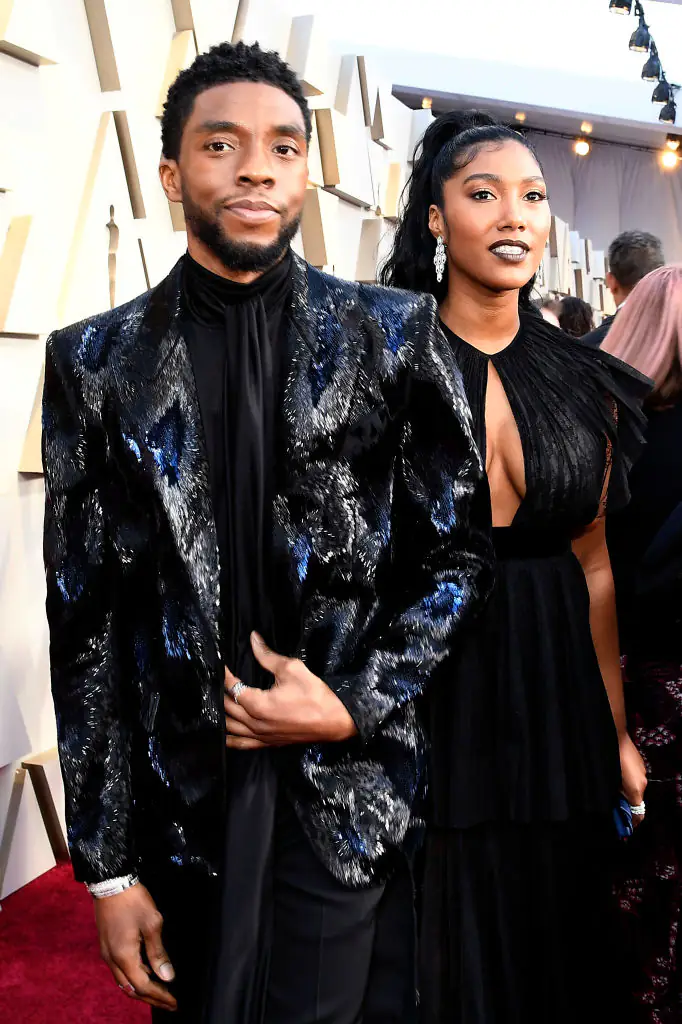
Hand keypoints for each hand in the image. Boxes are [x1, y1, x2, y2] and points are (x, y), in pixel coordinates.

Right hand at [95, 882, 176, 1010]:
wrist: (111, 882)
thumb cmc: (133, 901)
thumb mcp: (152, 924)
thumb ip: (158, 953)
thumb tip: (167, 976)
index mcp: (123, 956)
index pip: (143, 985)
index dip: (159, 996)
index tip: (174, 1002)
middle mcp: (111, 960)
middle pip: (130, 989)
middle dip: (150, 998)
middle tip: (168, 1003)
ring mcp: (106, 953)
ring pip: (123, 981)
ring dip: (141, 989)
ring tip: (160, 991)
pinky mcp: (106, 945)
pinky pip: (119, 970)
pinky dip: (133, 977)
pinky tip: (146, 973)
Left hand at [224, 632, 357, 749]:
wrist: (335, 721)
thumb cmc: (315, 695)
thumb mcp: (292, 669)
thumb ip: (268, 656)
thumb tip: (253, 638)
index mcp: (258, 704)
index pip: (232, 687)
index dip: (225, 674)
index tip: (222, 664)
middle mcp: (255, 723)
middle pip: (227, 708)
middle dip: (221, 692)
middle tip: (218, 680)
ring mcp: (261, 736)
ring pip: (231, 728)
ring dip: (222, 714)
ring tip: (218, 702)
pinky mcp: (269, 743)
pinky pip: (242, 744)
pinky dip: (230, 738)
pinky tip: (225, 734)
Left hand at [619, 732, 646, 828]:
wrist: (616, 737)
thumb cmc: (610, 760)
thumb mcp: (609, 780)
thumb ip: (615, 796)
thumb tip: (615, 806)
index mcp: (636, 789)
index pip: (639, 813)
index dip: (633, 822)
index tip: (626, 828)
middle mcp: (642, 782)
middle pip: (637, 800)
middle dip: (626, 805)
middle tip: (614, 807)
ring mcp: (642, 772)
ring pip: (636, 788)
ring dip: (626, 792)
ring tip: (613, 790)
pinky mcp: (640, 764)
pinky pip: (635, 778)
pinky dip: (628, 781)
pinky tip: (617, 776)